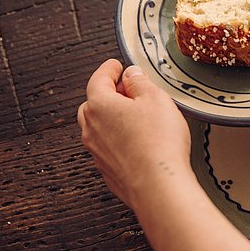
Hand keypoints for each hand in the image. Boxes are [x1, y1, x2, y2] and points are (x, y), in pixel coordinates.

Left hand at [77, 59, 192, 209]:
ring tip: (136, 117)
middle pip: (94, 103)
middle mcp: (92, 128)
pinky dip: (118, 139)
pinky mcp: (108, 170)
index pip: (99, 79)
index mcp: (99, 105)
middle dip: (109, 94)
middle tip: (128, 90)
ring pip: (98, 127)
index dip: (109, 69)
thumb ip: (141, 82)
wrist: (157, 185)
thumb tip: (132, 75)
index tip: (115, 65)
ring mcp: (97, 152)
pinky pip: (108, 147)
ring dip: (113, 118)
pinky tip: (138, 141)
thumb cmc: (158, 143)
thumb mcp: (156, 99)